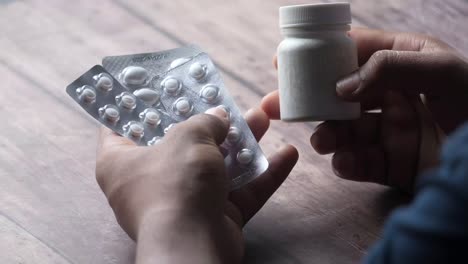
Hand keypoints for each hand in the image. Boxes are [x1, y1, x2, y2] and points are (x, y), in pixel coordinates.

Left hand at [95, 107, 297, 263]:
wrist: (195, 244)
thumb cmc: (176, 184)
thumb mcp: (189, 137)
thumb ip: (206, 121)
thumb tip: (219, 117)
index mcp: (122, 161)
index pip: (122, 127)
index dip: (141, 105)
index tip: (160, 87)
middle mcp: (149, 182)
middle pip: (180, 145)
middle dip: (209, 123)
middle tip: (227, 103)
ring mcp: (183, 202)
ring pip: (215, 167)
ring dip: (242, 144)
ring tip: (263, 118)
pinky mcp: (212, 218)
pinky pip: (238, 192)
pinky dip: (261, 176)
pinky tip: (287, 155)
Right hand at [262, 27, 467, 192]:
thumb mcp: (441, 70)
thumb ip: (388, 67)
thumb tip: (341, 86)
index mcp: (404, 63)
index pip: (353, 54)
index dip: (319, 57)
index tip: (286, 63)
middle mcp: (393, 95)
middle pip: (340, 96)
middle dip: (309, 102)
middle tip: (278, 106)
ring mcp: (392, 131)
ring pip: (346, 131)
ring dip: (328, 135)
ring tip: (322, 141)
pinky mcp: (393, 163)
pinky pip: (361, 162)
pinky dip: (348, 164)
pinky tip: (345, 163)